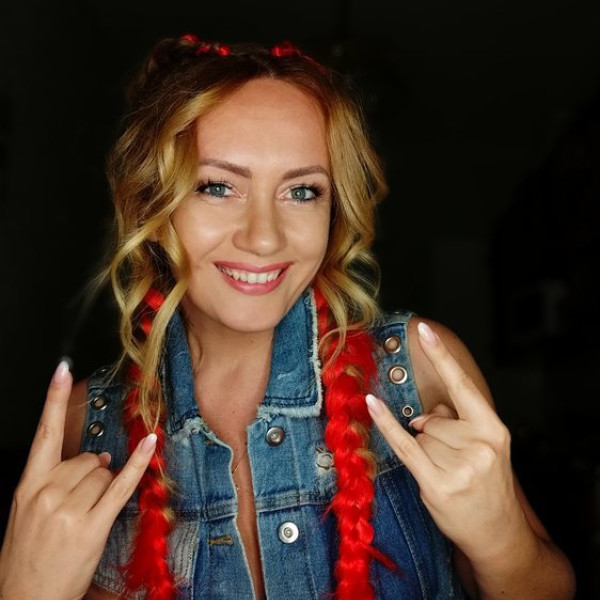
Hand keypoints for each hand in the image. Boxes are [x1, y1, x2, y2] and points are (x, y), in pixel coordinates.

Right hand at [0, 361, 155, 599]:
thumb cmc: (27, 558)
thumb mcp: (27, 515)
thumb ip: (55, 481)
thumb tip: (96, 458)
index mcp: (27, 487)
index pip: (43, 435)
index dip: (53, 400)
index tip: (63, 370)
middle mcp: (47, 493)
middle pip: (87, 460)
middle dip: (92, 474)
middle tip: (81, 503)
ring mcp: (69, 510)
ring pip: (103, 473)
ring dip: (103, 488)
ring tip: (85, 517)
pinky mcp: (92, 526)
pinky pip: (121, 485)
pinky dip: (138, 464)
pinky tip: (150, 443)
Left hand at [366, 321, 521, 559]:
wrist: (498, 534)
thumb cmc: (487, 486)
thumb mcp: (483, 448)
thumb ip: (456, 422)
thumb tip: (425, 413)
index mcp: (493, 430)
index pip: (463, 386)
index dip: (442, 357)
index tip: (425, 331)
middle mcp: (479, 445)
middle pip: (433, 419)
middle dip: (434, 436)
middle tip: (454, 463)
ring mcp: (459, 467)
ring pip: (419, 437)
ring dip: (426, 453)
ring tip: (449, 476)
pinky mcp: (437, 484)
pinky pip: (404, 446)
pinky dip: (385, 424)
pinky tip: (372, 404)